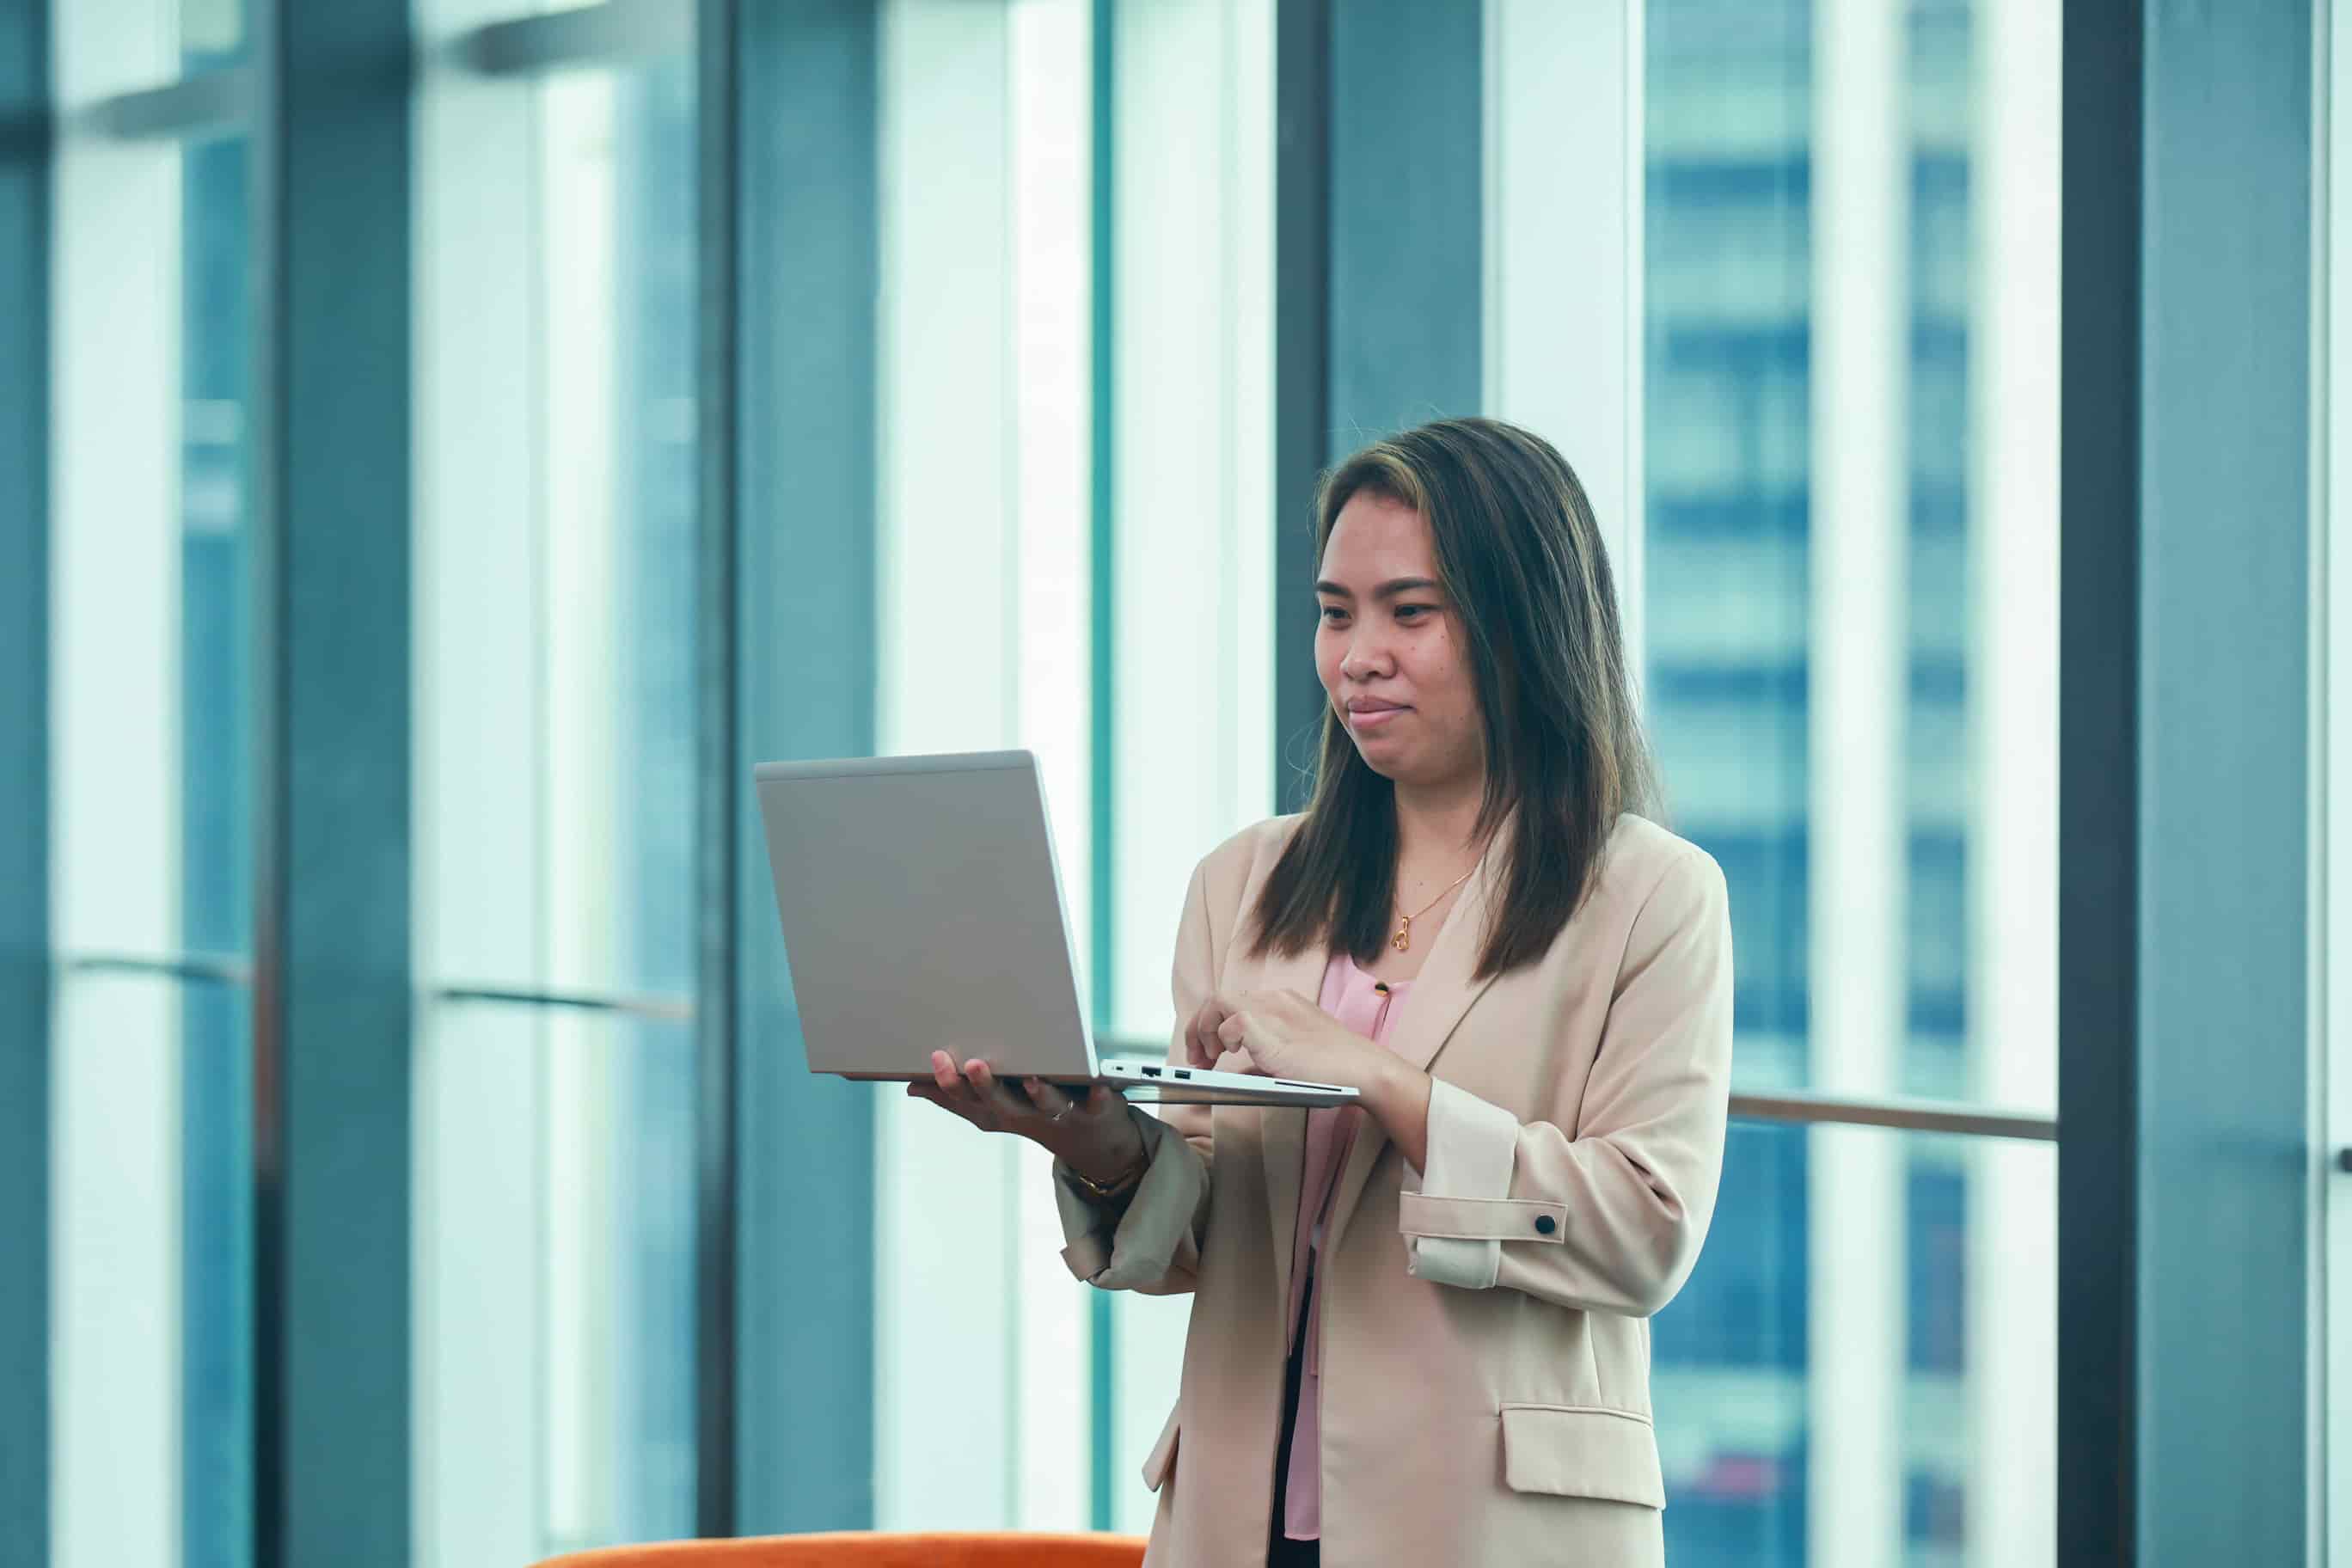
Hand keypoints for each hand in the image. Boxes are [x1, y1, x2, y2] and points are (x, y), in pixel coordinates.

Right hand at [906, 1051, 1143, 1181]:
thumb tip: (911, 1085)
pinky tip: (1099, 1084)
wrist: (1091, 1142)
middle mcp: (1025, 1114)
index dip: (950, 1082)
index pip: (967, 1098)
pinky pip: (1097, 1102)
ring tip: (1031, 1078)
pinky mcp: (1095, 1108)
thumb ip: (956, 1096)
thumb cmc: (1034, 1112)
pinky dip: (1098, 1095)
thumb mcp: (991, 1108)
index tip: (935, 1057)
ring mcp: (1060, 1113)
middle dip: (986, 1085)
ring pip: (1047, 1104)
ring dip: (1039, 1093)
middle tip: (973, 1063)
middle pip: (1002, 1103)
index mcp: (997, 1110)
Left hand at [1184, 989, 1392, 1091]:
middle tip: (1197, 1060)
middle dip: (1199, 1029)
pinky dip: (1224, 1038)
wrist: (1364, 1071)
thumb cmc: (1335, 1070)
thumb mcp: (1292, 1058)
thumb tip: (1239, 1073)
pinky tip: (1229, 1055)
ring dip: (1205, 1031)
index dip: (1211, 1025)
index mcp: (1281, 1002)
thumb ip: (1265, 1058)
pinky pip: (1233, 1021)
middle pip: (1217, 999)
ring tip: (1208, 1059)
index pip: (1231, 1001)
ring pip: (1218, 1003)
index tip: (1207, 1053)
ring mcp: (1274, 1010)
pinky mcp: (1272, 1029)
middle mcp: (1275, 999)